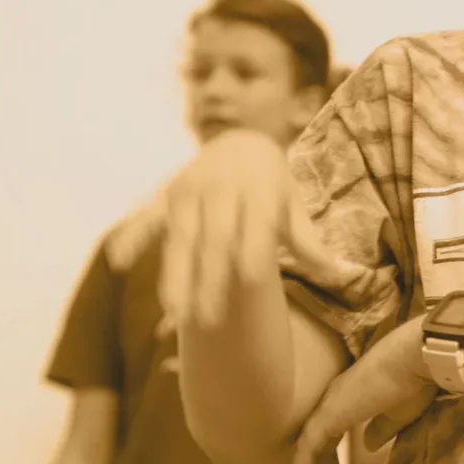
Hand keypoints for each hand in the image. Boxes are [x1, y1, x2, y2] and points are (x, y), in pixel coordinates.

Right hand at [107, 128, 295, 328]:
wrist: (240, 141)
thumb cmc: (273, 186)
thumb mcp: (293, 206)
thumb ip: (309, 242)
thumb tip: (344, 273)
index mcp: (260, 190)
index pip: (257, 224)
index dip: (255, 248)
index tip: (253, 280)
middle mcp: (222, 188)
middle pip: (216, 239)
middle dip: (211, 279)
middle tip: (209, 322)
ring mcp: (189, 191)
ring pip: (180, 236)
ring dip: (176, 274)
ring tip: (175, 313)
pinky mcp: (164, 196)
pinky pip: (146, 216)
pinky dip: (132, 235)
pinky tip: (119, 261)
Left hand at [288, 316, 440, 463]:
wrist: (414, 358)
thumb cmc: (413, 380)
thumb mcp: (399, 414)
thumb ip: (381, 429)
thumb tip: (368, 445)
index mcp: (351, 397)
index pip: (332, 435)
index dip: (331, 461)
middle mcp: (335, 399)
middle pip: (318, 444)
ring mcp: (329, 406)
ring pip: (310, 449)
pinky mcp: (329, 415)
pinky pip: (308, 449)